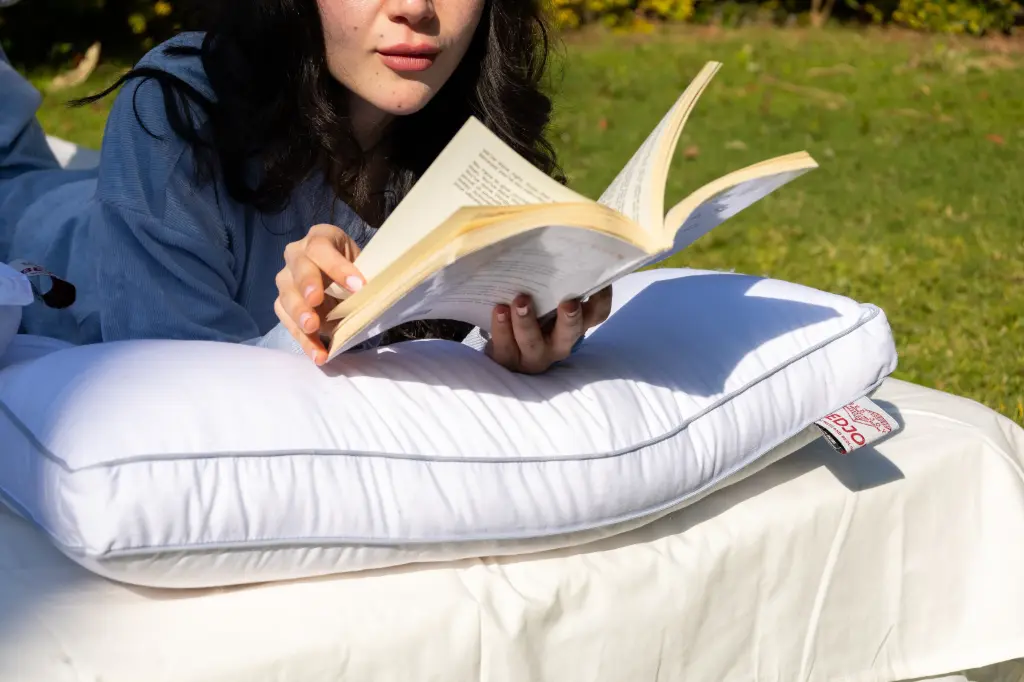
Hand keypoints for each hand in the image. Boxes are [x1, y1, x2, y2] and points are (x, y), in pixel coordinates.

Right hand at [274, 224, 364, 365]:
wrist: (343, 280)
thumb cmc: (356, 269)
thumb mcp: (364, 265)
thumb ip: (367, 277)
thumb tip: (380, 297)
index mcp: (321, 237)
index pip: (323, 248)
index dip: (338, 267)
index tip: (358, 286)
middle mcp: (297, 254)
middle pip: (299, 268)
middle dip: (308, 285)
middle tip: (317, 301)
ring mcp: (286, 278)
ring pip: (287, 295)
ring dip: (300, 314)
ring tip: (313, 329)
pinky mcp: (282, 302)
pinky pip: (287, 320)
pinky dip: (303, 339)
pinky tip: (318, 353)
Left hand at [485, 286, 612, 373]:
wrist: (505, 349)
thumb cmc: (533, 316)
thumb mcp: (548, 303)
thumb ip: (554, 286)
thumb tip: (551, 248)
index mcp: (575, 326)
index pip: (597, 314)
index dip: (602, 298)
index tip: (598, 279)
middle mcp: (559, 343)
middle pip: (570, 334)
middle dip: (570, 319)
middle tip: (569, 303)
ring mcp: (534, 355)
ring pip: (533, 342)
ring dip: (527, 321)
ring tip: (521, 300)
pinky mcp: (509, 360)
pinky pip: (505, 346)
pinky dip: (502, 328)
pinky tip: (499, 309)